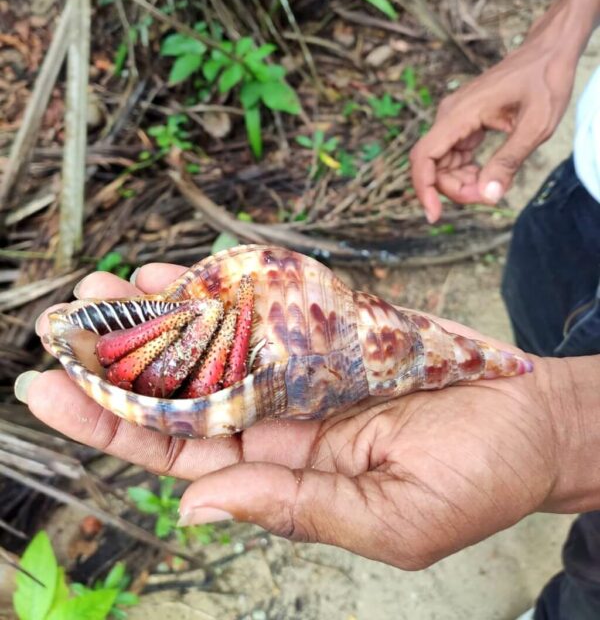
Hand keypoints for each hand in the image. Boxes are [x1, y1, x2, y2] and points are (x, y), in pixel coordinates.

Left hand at [21, 263, 579, 568]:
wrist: (534, 419)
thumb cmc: (477, 478)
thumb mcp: (388, 518)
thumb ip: (293, 508)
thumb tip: (198, 506)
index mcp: (283, 475)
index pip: (178, 452)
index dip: (111, 422)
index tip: (50, 388)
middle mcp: (281, 422)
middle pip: (183, 391)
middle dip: (120, 358)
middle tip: (64, 319)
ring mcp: (303, 371)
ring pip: (218, 343)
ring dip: (161, 315)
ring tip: (107, 284)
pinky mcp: (332, 329)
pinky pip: (266, 307)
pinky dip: (225, 288)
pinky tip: (183, 270)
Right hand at [410, 14, 577, 222]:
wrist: (548, 51)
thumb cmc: (544, 81)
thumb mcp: (535, 126)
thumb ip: (509, 161)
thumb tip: (488, 196)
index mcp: (459, 114)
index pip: (424, 157)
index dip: (423, 189)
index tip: (435, 216)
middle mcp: (450, 116)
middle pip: (433, 165)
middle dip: (454, 189)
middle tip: (490, 196)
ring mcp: (455, 119)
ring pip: (443, 163)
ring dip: (462, 182)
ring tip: (495, 184)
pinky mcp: (464, 123)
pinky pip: (455, 155)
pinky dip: (468, 171)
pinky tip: (490, 173)